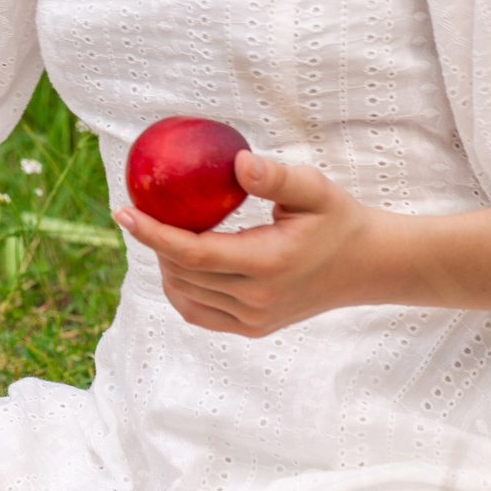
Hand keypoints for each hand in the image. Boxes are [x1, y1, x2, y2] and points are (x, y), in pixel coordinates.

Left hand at [113, 153, 389, 337]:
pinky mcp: (254, 329)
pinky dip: (181, 289)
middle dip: (153, 244)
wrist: (368, 266)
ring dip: (166, 265)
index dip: (152, 233)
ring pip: (186, 296)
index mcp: (268, 263)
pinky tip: (178, 263)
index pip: (192, 252)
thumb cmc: (338, 219)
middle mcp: (257, 299)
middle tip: (139, 211)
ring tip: (161, 233)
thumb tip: (237, 161)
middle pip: (182, 273)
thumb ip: (275, 176)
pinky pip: (200, 313)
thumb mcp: (314, 188)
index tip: (123, 210)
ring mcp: (254, 319)